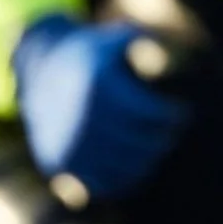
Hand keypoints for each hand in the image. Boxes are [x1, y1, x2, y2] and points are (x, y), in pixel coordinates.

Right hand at [12, 12, 190, 202]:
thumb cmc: (92, 55)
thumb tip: (175, 63)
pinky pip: (101, 184)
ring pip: (125, 167)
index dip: (175, 116)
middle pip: (142, 142)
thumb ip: (151, 45)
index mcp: (99, 85)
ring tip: (155, 148)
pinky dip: (122, 179)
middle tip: (171, 133)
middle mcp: (81, 116)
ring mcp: (67, 143)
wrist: (39, 70)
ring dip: (148, 160)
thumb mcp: (118, 39)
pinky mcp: (57, 163)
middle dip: (164, 139)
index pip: (152, 114)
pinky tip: (134, 164)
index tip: (182, 114)